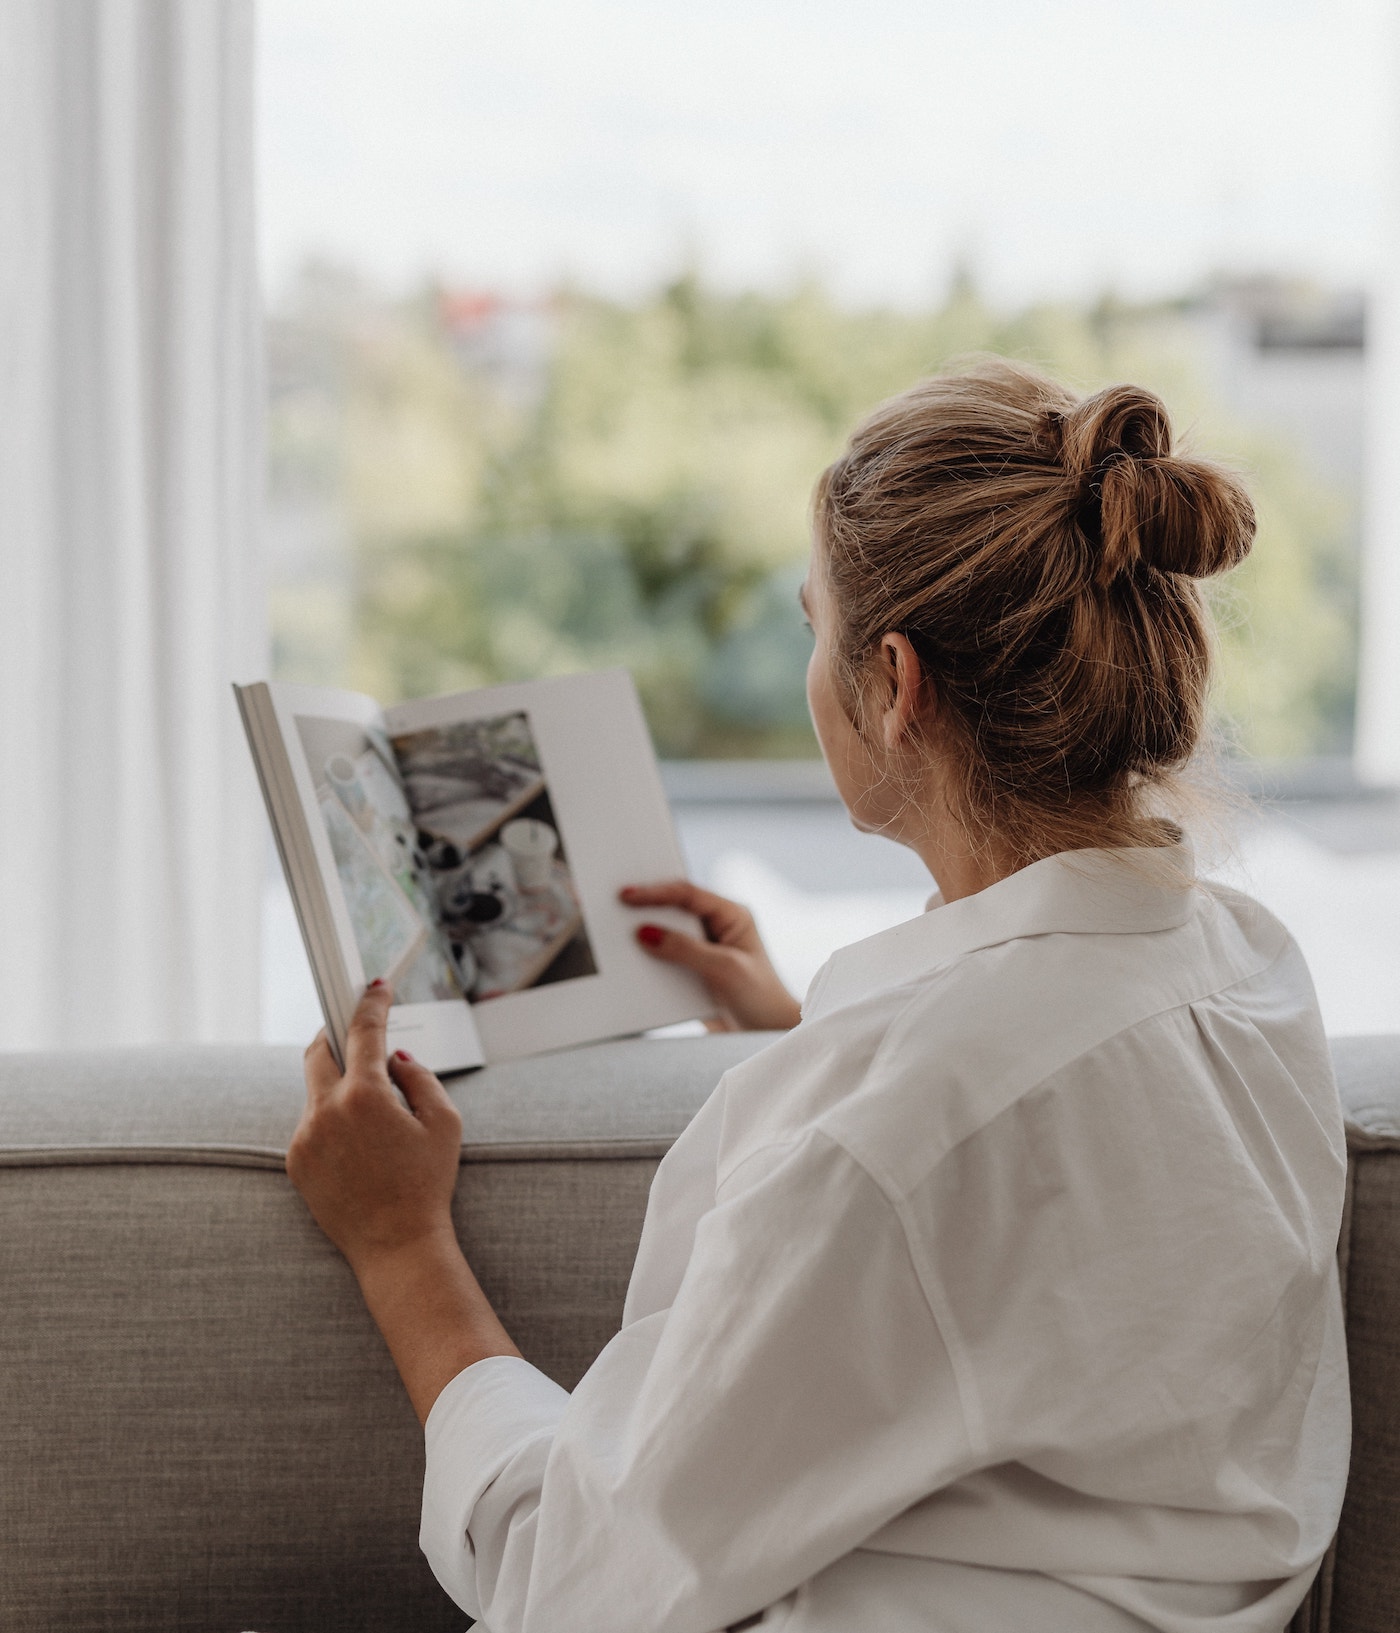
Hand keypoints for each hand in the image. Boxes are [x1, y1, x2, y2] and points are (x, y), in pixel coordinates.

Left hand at [289, 981, 463, 1274]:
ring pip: (316, 1090)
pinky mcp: (295, 1160)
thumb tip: (395, 1058)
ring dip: (339, 1087)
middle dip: (336, 1035)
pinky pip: (311, 1124)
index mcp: (365, 1097)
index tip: (375, 987)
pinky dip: (332, 1120)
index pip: (362, 1031)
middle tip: (358, 1036)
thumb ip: (420, 1077)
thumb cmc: (427, 1184)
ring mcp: (304, 1137)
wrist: (396, 1245)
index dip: (371, 1003)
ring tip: (374, 1117)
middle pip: (318, 1049)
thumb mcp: (445, 1123)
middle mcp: (326, 1111)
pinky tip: (359, 1148)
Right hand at [620, 881, 801, 1031]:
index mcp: (731, 915)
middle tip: (610, 905)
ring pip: (665, 934)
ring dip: (642, 935)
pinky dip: (646, 961)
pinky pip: (662, 960)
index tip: (626, 896)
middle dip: (643, 907)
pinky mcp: (690, 972)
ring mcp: (701, 949)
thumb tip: (645, 933)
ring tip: (611, 932)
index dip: (655, 891)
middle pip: (672, 909)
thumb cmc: (761, 998)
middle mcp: (715, 927)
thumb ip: (686, 949)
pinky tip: (626, 963)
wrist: (768, 1035)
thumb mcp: (725, 969)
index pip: (688, 895)